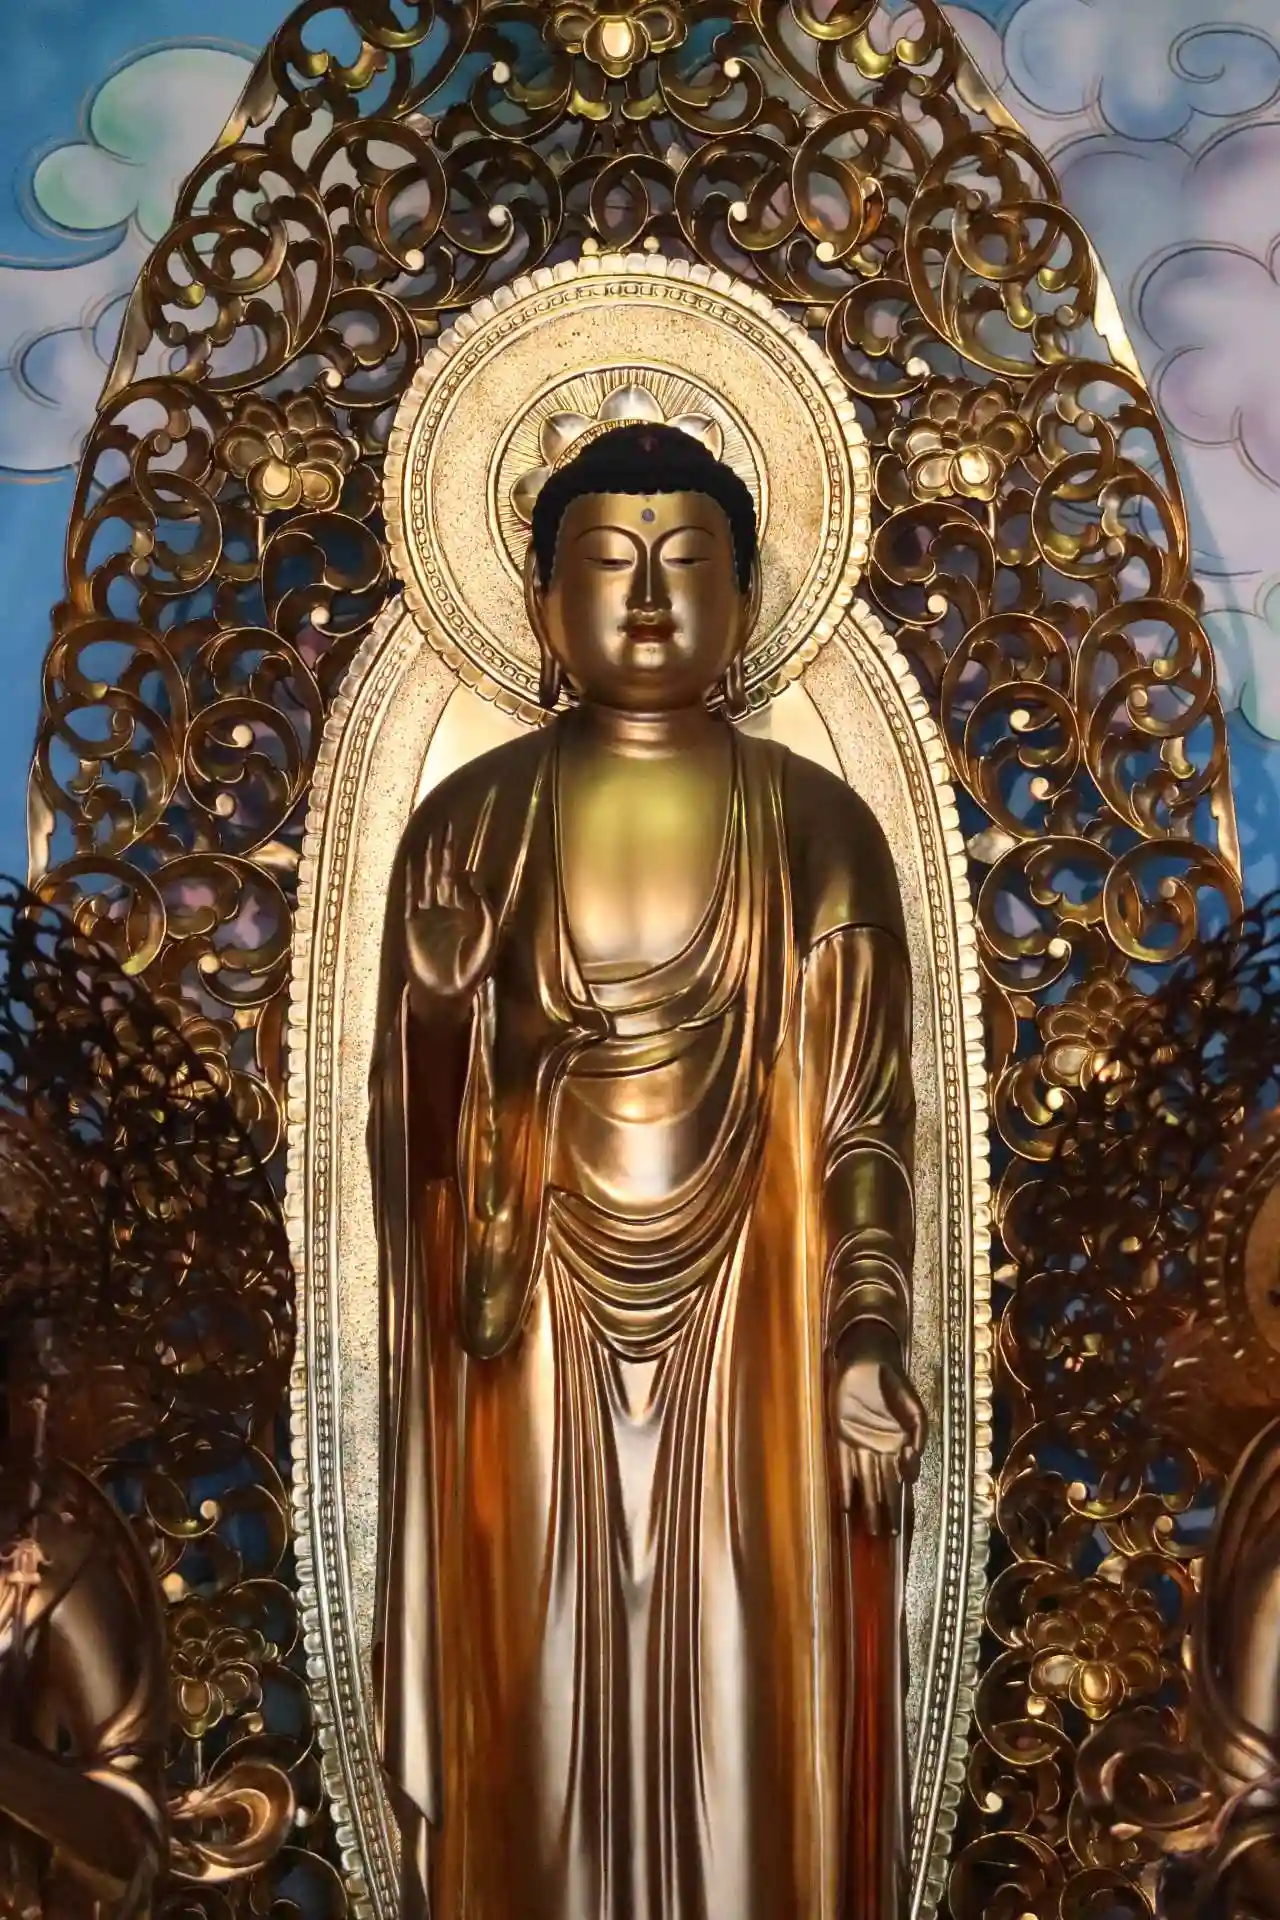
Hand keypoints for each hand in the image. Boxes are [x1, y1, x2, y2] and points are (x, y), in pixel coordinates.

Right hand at [404, 825, 495, 1007]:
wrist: (447, 992)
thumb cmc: (472, 968)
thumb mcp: (488, 936)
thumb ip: (484, 908)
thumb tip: (473, 877)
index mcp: (466, 909)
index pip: (462, 876)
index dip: (460, 856)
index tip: (460, 834)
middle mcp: (446, 907)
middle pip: (443, 871)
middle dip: (444, 849)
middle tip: (445, 824)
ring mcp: (428, 913)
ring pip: (427, 878)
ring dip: (426, 858)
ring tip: (427, 836)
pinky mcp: (411, 923)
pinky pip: (410, 895)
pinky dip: (410, 879)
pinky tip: (409, 862)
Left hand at [830, 1321, 926, 1536]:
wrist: (868, 1358)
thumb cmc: (893, 1382)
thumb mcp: (914, 1408)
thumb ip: (918, 1434)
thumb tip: (914, 1463)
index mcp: (899, 1445)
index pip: (901, 1482)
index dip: (902, 1503)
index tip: (904, 1526)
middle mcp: (880, 1450)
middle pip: (883, 1487)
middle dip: (885, 1512)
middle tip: (886, 1537)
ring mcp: (860, 1445)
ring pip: (865, 1482)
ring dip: (867, 1505)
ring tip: (870, 1530)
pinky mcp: (840, 1436)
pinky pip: (842, 1466)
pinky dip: (845, 1485)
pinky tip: (846, 1505)